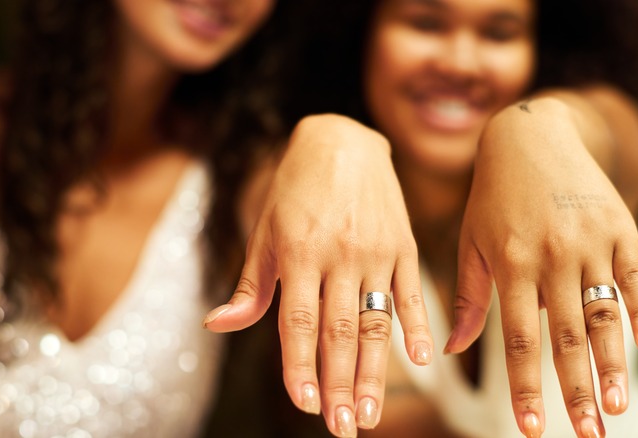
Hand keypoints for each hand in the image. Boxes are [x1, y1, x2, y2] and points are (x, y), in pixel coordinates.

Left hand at [203, 114, 433, 436]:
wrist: (342, 141)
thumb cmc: (295, 190)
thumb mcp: (265, 231)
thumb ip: (250, 285)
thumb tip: (217, 326)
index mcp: (299, 253)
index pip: (299, 321)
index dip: (300, 365)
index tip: (303, 403)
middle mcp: (340, 255)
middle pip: (340, 330)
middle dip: (339, 383)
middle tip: (343, 426)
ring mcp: (376, 251)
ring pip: (376, 320)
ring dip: (374, 370)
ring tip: (371, 410)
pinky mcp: (403, 245)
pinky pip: (412, 292)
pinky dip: (418, 326)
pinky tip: (420, 361)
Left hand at [447, 97, 637, 437]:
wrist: (529, 137)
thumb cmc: (492, 200)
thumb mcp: (471, 244)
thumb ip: (468, 299)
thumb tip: (452, 352)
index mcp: (511, 264)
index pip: (519, 340)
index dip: (526, 387)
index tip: (529, 429)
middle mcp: (551, 256)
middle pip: (566, 336)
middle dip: (576, 391)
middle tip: (588, 435)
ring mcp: (589, 241)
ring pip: (603, 313)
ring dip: (612, 364)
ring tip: (617, 407)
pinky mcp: (619, 227)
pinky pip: (634, 276)